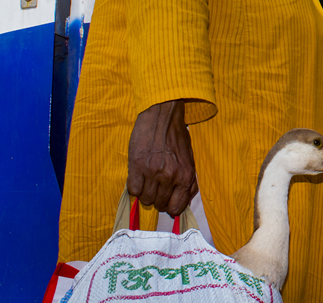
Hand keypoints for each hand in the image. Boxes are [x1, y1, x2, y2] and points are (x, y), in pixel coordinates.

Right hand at [127, 100, 197, 216]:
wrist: (162, 115)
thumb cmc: (177, 137)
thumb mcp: (190, 159)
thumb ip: (189, 182)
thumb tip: (183, 203)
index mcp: (185, 175)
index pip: (176, 208)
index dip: (170, 206)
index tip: (166, 200)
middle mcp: (170, 176)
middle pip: (160, 205)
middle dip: (157, 199)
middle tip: (156, 187)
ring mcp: (153, 171)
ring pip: (145, 199)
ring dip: (145, 193)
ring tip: (147, 180)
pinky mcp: (137, 165)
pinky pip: (133, 190)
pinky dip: (135, 186)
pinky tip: (139, 176)